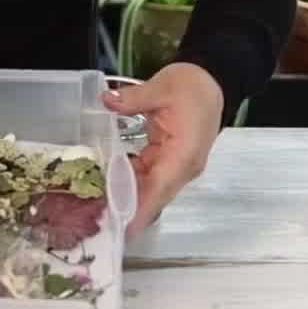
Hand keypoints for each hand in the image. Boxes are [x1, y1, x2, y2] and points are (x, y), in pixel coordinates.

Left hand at [103, 62, 225, 234]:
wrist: (211, 81)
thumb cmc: (191, 86)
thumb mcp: (161, 87)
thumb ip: (133, 98)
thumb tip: (107, 101)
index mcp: (184, 153)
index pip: (160, 187)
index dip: (142, 208)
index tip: (124, 227)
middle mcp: (183, 167)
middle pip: (154, 194)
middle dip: (128, 207)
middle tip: (97, 219)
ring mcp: (178, 166)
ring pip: (150, 188)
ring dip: (127, 195)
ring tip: (96, 204)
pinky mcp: (171, 161)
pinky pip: (149, 177)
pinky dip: (130, 180)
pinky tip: (107, 181)